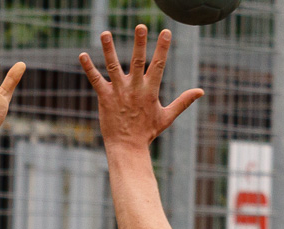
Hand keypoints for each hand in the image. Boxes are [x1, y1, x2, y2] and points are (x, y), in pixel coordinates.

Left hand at [79, 26, 202, 152]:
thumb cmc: (147, 132)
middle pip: (137, 61)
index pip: (158, 65)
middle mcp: (134, 88)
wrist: (127, 148)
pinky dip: (89, 68)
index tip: (166, 32)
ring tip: (105, 33)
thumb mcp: (167, 116)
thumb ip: (183, 102)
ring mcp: (118, 92)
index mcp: (150, 91)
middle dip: (139, 43)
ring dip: (109, 49)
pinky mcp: (104, 98)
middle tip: (140, 26)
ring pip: (113, 66)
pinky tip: (82, 55)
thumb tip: (201, 91)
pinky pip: (95, 80)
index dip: (162, 48)